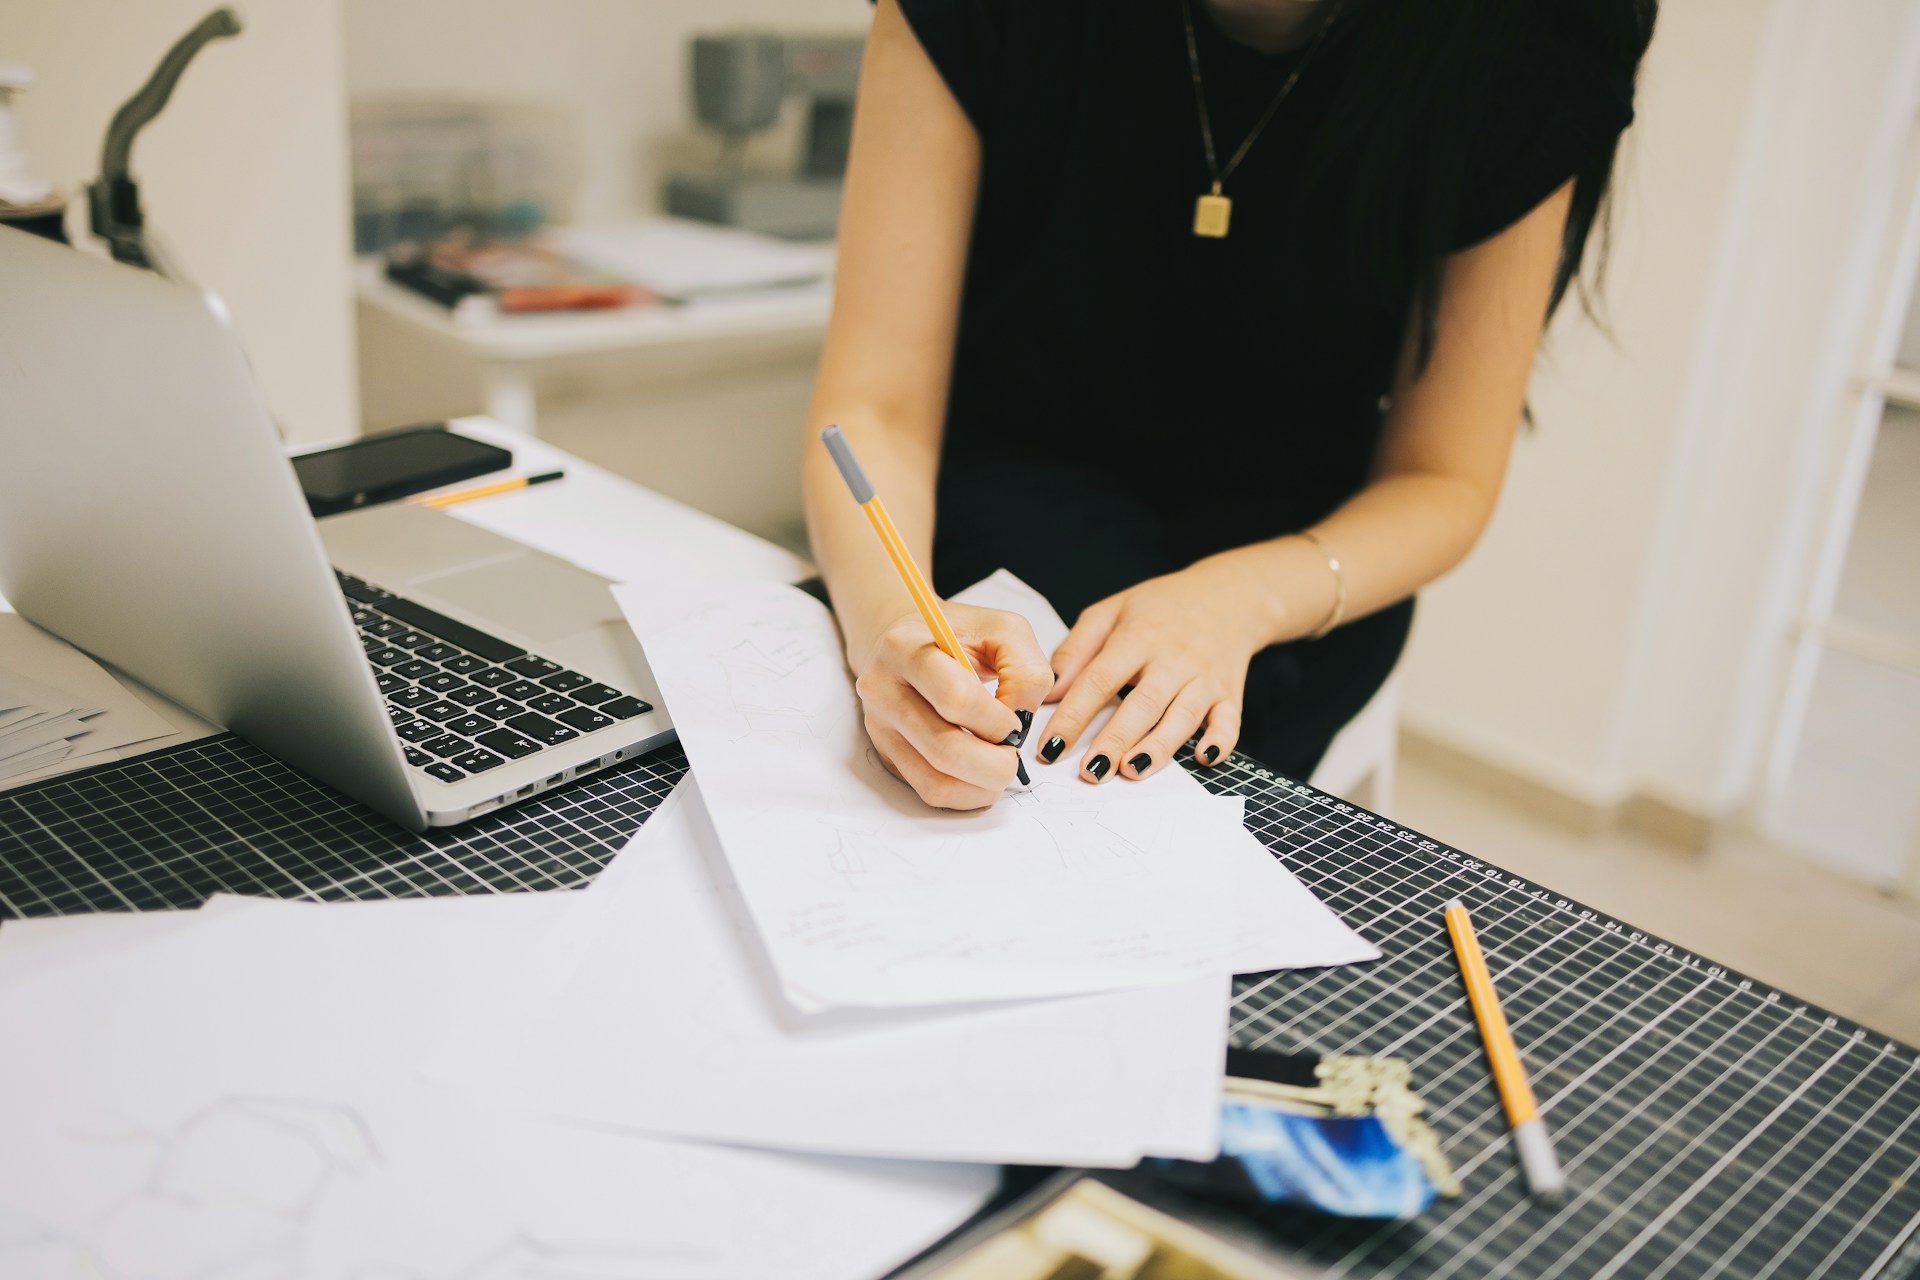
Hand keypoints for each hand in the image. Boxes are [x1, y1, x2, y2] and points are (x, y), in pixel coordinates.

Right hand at [853, 603, 1053, 809]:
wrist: (907, 643)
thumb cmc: (959, 636)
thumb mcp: (1003, 630)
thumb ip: (1026, 668)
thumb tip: (1020, 719)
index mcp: (905, 648)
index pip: (955, 699)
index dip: (997, 720)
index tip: (1014, 719)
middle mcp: (883, 690)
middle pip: (945, 750)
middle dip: (996, 763)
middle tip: (1013, 752)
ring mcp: (880, 728)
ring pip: (936, 782)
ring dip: (983, 785)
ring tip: (1001, 764)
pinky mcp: (887, 755)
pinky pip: (930, 792)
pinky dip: (967, 794)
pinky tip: (982, 774)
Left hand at [1040, 556, 1271, 782]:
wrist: (1228, 595)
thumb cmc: (1161, 608)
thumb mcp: (1111, 612)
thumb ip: (1076, 650)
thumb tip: (1050, 691)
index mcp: (1137, 638)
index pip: (1099, 680)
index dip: (1073, 715)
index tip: (1050, 747)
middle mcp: (1173, 659)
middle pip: (1142, 703)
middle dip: (1115, 739)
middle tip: (1090, 771)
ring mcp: (1205, 677)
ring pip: (1183, 716)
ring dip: (1158, 747)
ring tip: (1131, 771)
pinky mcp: (1230, 693)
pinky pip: (1229, 721)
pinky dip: (1220, 741)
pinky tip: (1204, 758)